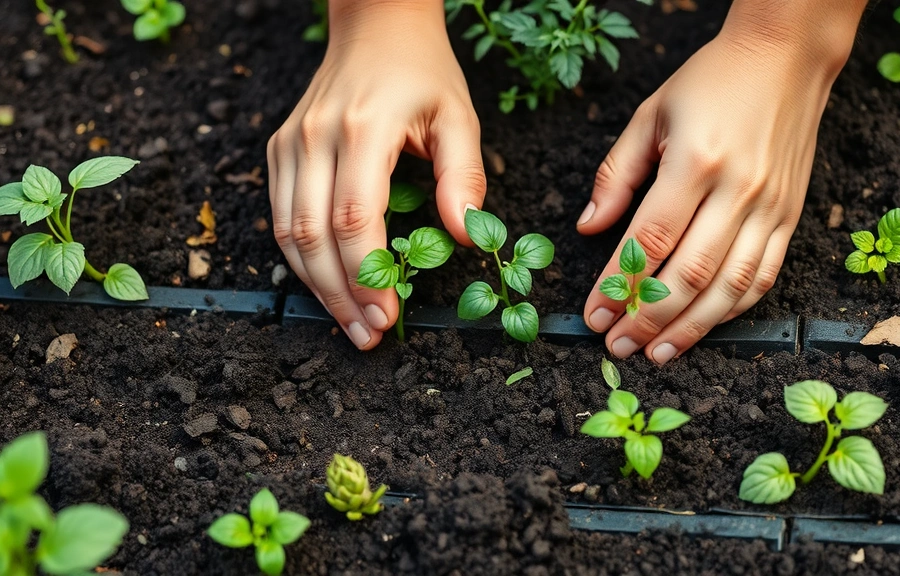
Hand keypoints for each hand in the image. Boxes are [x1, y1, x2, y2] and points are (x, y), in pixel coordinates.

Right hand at [268, 1, 485, 349]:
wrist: (375, 25)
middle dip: (340, 296)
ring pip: (286, 233)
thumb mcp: (458, 116)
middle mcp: (315, 137)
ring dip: (316, 288)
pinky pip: (279, 216)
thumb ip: (464, 175)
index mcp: (363, 128)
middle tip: (369, 336)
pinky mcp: (279, 150)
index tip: (389, 316)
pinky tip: (328, 287)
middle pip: (312, 236)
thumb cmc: (422, 73)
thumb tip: (467, 236)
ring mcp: (290, 144)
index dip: (368, 275)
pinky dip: (300, 260)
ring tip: (349, 325)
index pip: (354, 217)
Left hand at [577, 10, 857, 363]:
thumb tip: (588, 227)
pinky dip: (733, 310)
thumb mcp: (651, 115)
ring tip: (656, 354)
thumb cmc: (711, 81)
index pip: (650, 240)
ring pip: (730, 287)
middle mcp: (738, 190)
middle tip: (617, 347)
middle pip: (689, 274)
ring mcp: (770, 208)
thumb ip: (617, 174)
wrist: (787, 58)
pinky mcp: (791, 216)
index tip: (594, 315)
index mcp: (695, 162)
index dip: (619, 284)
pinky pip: (764, 276)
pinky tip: (704, 328)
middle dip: (648, 319)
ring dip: (690, 328)